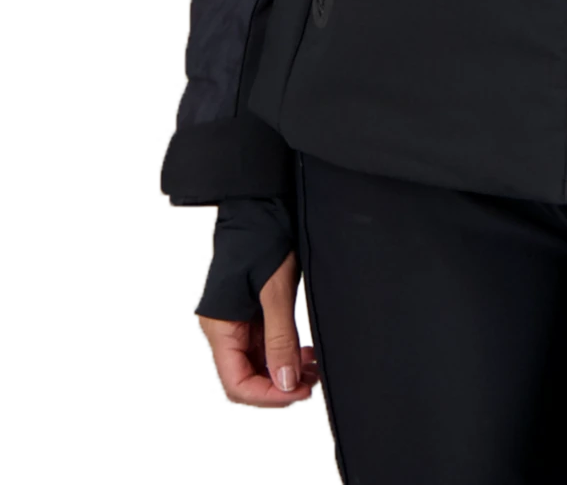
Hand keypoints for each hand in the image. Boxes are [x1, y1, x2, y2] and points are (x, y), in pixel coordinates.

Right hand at [197, 250, 319, 407]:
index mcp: (220, 326)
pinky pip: (265, 345)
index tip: (299, 392)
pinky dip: (285, 352)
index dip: (268, 395)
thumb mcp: (276, 291)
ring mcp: (238, 322)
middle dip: (279, 385)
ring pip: (258, 363)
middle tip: (312, 381)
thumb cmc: (263, 238)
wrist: (261, 204)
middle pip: (247, 377)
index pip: (237, 382)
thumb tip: (287, 384)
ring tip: (314, 369)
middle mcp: (225, 328)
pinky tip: (305, 353)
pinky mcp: (252, 313)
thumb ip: (280, 339)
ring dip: (285, 370)